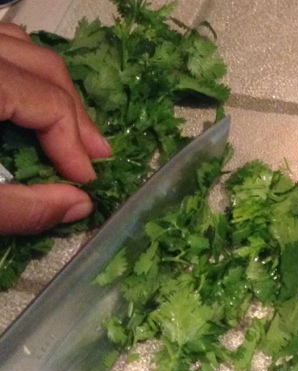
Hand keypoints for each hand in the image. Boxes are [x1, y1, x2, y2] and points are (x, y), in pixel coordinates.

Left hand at [0, 23, 110, 234]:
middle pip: (42, 66)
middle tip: (96, 156)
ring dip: (53, 87)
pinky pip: (0, 43)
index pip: (46, 101)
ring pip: (20, 44)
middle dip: (75, 115)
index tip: (85, 182)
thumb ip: (20, 208)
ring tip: (71, 128)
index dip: (73, 144)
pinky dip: (22, 69)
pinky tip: (27, 100)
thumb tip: (80, 206)